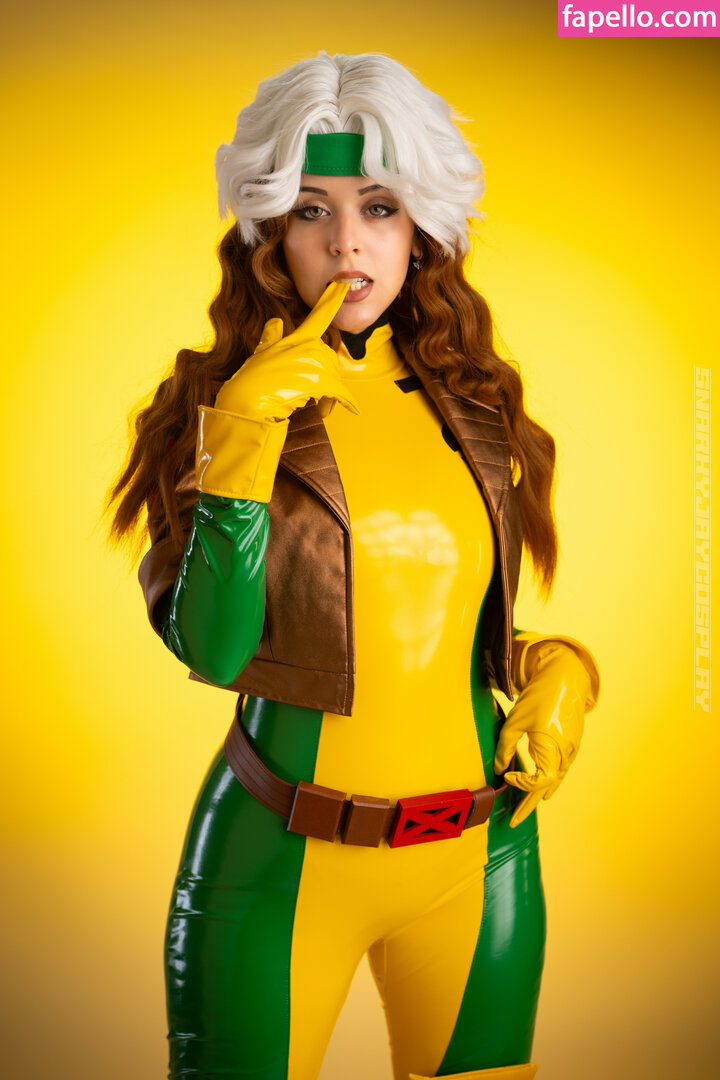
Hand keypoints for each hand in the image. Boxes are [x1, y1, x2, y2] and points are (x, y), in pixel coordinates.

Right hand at [215, 281, 359, 420]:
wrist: (249, 403)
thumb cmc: (252, 380)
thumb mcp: (261, 352)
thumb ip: (271, 336)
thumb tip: (275, 322)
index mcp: (297, 338)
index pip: (318, 316)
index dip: (331, 300)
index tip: (343, 285)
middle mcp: (310, 348)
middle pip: (328, 358)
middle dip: (321, 373)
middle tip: (302, 387)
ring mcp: (317, 366)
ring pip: (333, 376)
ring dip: (324, 391)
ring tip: (306, 401)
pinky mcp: (323, 384)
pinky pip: (341, 394)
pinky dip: (342, 403)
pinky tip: (339, 410)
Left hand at [494, 638, 595, 827]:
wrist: (566, 678)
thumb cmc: (540, 697)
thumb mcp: (516, 720)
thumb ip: (506, 747)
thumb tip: (500, 770)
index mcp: (554, 748)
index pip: (540, 781)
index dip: (522, 783)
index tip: (506, 776)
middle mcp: (566, 753)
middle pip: (548, 788)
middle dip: (529, 805)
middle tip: (513, 822)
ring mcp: (571, 750)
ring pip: (555, 780)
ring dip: (538, 795)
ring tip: (523, 809)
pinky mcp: (570, 745)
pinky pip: (559, 770)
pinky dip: (547, 781)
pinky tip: (541, 790)